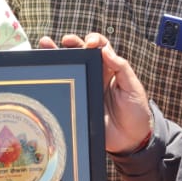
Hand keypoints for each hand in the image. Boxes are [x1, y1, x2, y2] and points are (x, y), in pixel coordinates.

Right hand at [37, 34, 151, 152]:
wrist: (130, 140)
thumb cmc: (136, 111)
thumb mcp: (133, 88)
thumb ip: (121, 68)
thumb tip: (106, 50)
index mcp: (110, 68)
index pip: (100, 46)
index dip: (93, 40)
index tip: (89, 43)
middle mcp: (95, 75)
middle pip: (80, 53)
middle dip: (70, 43)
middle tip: (64, 41)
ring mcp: (84, 87)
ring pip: (69, 68)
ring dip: (56, 55)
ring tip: (45, 45)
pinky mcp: (77, 101)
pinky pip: (64, 89)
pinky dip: (54, 79)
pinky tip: (45, 72)